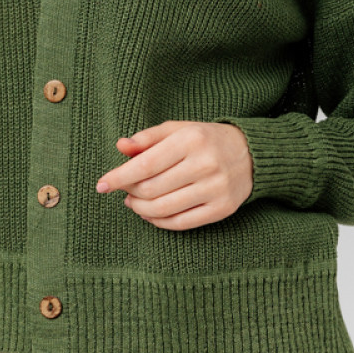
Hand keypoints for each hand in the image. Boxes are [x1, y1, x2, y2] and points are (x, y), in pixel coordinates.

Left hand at [95, 121, 253, 229]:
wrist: (252, 154)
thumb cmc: (206, 139)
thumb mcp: (178, 129)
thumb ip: (147, 138)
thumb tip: (120, 146)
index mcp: (191, 140)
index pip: (146, 164)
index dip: (120, 176)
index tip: (101, 184)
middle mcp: (205, 164)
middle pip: (152, 189)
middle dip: (130, 192)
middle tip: (123, 190)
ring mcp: (215, 189)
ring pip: (164, 209)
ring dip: (141, 209)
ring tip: (133, 202)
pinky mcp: (222, 209)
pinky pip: (181, 223)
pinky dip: (159, 221)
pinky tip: (150, 214)